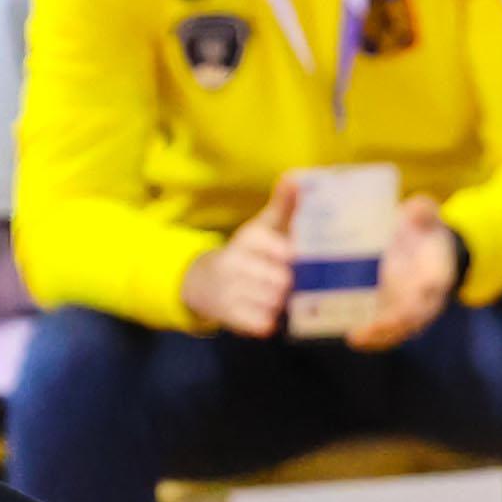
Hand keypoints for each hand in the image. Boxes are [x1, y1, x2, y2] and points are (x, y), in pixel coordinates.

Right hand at [181, 193, 296, 337]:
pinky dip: (269, 321)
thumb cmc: (247, 252)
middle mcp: (234, 262)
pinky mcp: (228, 315)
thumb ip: (283, 205)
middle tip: (292, 282)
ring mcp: (228, 290)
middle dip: (291, 284)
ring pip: (275, 303)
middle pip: (284, 280)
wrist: (203, 281)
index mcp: (247, 237)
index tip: (298, 260)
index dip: (297, 259)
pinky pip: (263, 324)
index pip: (286, 251)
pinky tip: (265, 311)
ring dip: (282, 304)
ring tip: (277, 295)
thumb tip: (297, 177)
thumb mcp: (262, 227)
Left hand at [343, 202, 463, 351]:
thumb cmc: (424, 229)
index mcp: (438, 271)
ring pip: (398, 330)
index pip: (435, 284)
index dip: (426, 292)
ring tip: (355, 337)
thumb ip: (422, 211)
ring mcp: (409, 308)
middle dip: (393, 325)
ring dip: (378, 337)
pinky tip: (351, 337)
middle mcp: (426, 296)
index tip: (413, 299)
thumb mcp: (425, 214)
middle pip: (414, 317)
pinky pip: (383, 331)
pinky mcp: (392, 312)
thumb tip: (414, 210)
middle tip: (371, 329)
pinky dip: (370, 338)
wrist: (426, 247)